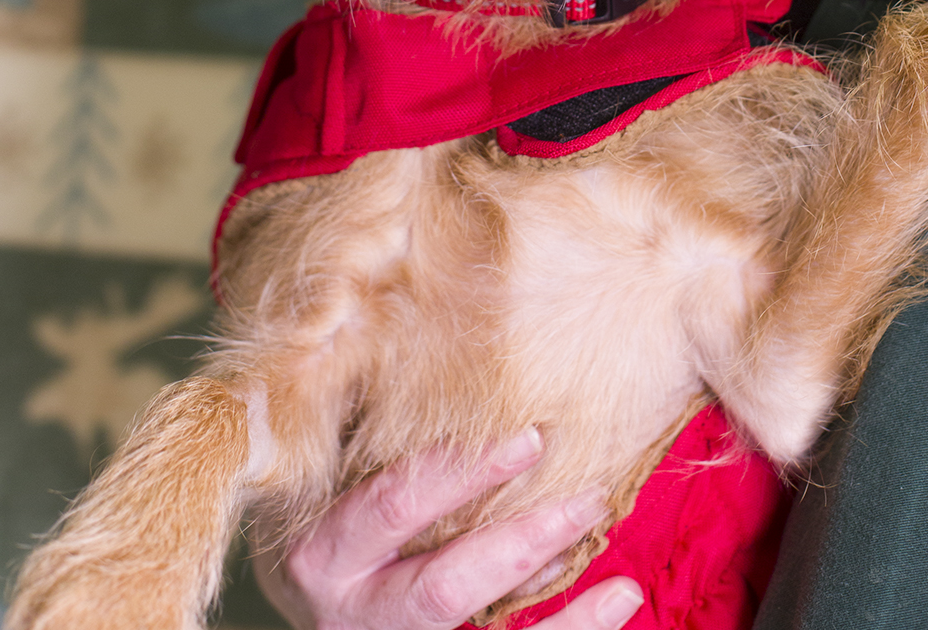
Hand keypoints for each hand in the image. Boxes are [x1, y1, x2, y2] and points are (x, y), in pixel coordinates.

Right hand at [251, 429, 643, 629]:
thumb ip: (355, 422)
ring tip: (608, 544)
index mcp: (326, 550)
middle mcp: (357, 608)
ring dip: (553, 595)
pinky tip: (620, 595)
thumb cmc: (322, 514)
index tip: (530, 437)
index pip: (398, 508)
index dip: (464, 473)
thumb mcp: (320, 472)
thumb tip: (408, 326)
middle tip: (586, 492)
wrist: (307, 608)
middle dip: (519, 538)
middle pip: (446, 582)